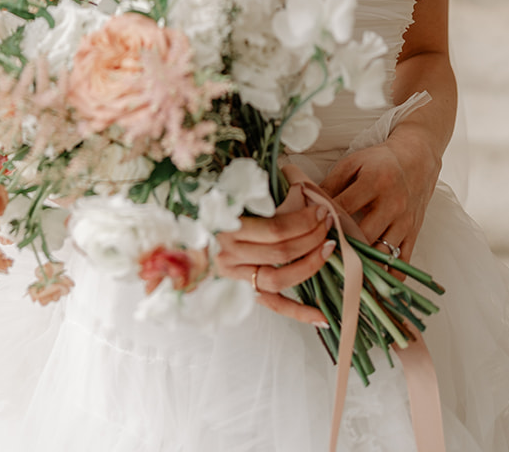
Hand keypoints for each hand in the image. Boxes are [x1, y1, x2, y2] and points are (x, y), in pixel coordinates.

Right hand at [214, 201, 333, 325]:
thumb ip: (259, 195)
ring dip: (309, 265)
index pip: (275, 229)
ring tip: (327, 250)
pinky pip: (272, 305)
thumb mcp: (228, 195)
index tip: (320, 210)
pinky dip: (298, 312)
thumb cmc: (205, 209)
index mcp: (226, 227)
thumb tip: (299, 191)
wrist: (181, 240)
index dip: (303, 220)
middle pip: (281, 252)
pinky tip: (322, 318)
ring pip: (278, 279)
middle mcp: (229, 255)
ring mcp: (234, 276)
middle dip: (311, 236)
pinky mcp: (241, 290)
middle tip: (327, 223)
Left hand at [320, 129, 439, 264]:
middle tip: (324, 255)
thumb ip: (331, 183)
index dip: (326, 219)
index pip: (345, 206)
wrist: (417, 159)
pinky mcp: (413, 234)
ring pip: (382, 254)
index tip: (311, 229)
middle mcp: (393, 204)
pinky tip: (371, 279)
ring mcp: (404, 222)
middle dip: (343, 246)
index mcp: (375, 182)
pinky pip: (402, 264)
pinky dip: (387, 276)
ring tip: (342, 272)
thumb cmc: (380, 162)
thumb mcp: (353, 163)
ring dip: (363, 266)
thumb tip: (308, 202)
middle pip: (364, 235)